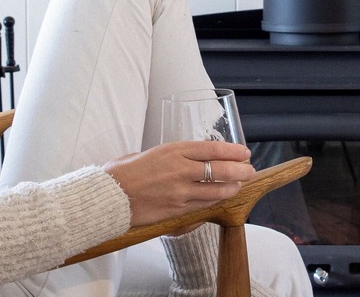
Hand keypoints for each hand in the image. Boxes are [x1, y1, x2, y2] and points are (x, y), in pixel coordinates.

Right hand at [103, 141, 254, 225]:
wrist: (109, 196)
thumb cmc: (123, 172)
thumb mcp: (150, 152)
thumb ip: (172, 156)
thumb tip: (189, 159)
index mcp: (173, 150)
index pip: (213, 149)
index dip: (233, 151)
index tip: (244, 152)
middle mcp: (180, 169)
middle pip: (222, 170)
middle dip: (241, 170)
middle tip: (250, 170)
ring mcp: (180, 192)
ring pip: (217, 191)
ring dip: (232, 188)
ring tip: (238, 185)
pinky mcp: (177, 210)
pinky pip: (204, 205)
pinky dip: (215, 200)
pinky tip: (221, 198)